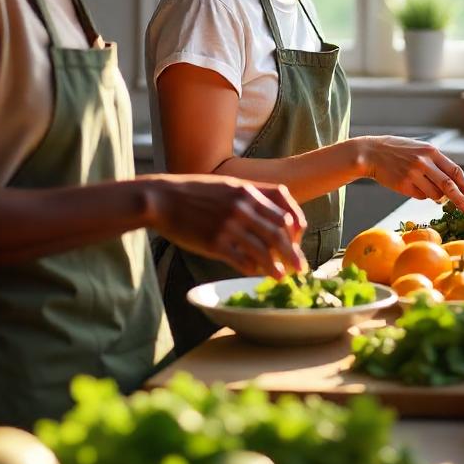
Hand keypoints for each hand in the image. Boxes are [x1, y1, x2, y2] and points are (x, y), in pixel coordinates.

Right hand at [147, 174, 307, 276]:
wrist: (162, 199)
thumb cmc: (195, 192)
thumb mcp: (227, 185)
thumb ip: (250, 197)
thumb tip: (273, 214)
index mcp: (248, 191)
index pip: (284, 211)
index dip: (296, 228)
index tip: (298, 240)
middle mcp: (242, 208)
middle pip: (278, 233)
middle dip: (292, 253)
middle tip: (300, 267)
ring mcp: (229, 226)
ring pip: (263, 251)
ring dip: (275, 267)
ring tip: (281, 277)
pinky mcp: (214, 243)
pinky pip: (241, 261)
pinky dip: (252, 270)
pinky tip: (256, 275)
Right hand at [361, 137, 463, 211]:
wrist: (371, 153)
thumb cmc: (397, 151)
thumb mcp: (419, 149)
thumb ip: (435, 163)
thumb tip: (452, 184)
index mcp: (431, 151)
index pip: (455, 171)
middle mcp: (424, 162)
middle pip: (449, 185)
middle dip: (461, 199)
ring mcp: (414, 174)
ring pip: (435, 194)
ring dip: (436, 196)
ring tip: (425, 187)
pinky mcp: (404, 185)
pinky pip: (420, 197)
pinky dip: (421, 195)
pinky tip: (411, 185)